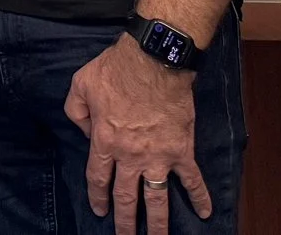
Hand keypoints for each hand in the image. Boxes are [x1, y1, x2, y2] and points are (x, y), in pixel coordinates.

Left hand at [64, 35, 210, 230]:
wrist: (153, 62)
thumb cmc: (115, 70)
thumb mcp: (80, 85)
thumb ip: (76, 112)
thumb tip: (85, 133)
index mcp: (104, 141)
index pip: (98, 178)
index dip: (98, 197)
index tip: (100, 211)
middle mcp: (130, 156)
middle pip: (126, 197)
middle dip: (125, 222)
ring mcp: (158, 157)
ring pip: (157, 198)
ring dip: (158, 223)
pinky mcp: (181, 151)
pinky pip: (192, 180)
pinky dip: (200, 197)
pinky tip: (204, 213)